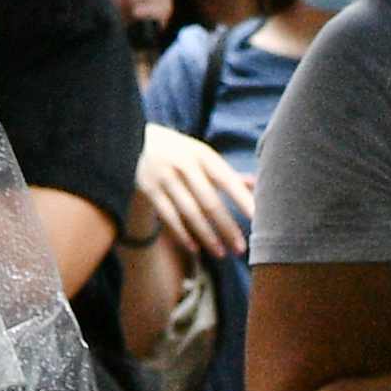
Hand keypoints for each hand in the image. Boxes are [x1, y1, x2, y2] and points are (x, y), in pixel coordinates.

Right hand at [129, 124, 251, 267]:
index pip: (226, 179)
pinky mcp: (149, 189)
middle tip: (241, 248)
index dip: (242, 199)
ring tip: (222, 253)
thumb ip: (226, 172)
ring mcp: (164, 177)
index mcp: (201, 154)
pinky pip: (168, 217)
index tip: (258, 218)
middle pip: (209, 201)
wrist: (132, 137)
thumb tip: (256, 184)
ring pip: (190, 213)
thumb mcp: (201, 155)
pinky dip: (182, 234)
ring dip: (207, 236)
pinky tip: (195, 248)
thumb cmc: (178, 151)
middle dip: (227, 227)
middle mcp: (183, 164)